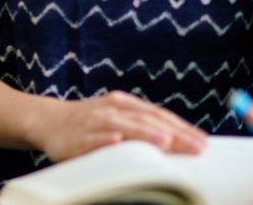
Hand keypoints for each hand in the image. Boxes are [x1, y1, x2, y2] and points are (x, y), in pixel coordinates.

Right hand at [27, 90, 207, 161]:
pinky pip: (92, 138)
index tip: (204, 142)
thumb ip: (142, 125)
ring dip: (143, 133)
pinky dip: (104, 139)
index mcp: (124, 104)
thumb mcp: (117, 118)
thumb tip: (180, 141)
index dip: (182, 127)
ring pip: (122, 127)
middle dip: (173, 134)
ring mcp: (93, 122)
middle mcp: (111, 110)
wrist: (47, 121)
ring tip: (164, 141)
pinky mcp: (75, 137)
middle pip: (146, 121)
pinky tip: (115, 141)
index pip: (158, 115)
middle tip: (197, 148)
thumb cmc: (90, 124)